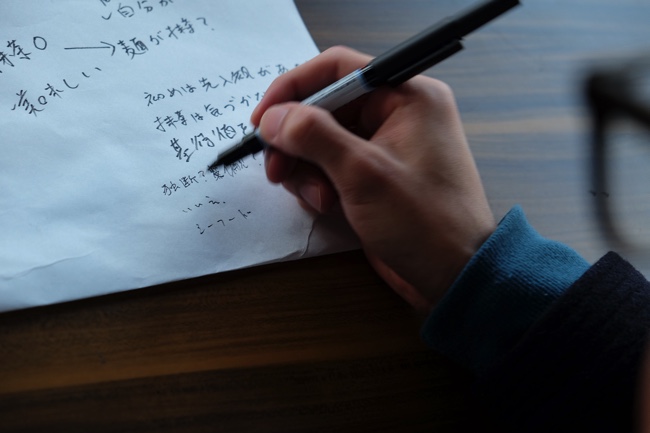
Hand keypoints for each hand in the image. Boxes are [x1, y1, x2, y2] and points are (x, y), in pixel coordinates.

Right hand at [250, 46, 495, 312]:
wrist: (453, 277)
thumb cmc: (423, 222)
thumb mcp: (363, 174)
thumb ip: (313, 137)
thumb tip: (271, 117)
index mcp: (407, 96)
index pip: (337, 69)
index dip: (293, 89)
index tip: (261, 119)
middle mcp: (396, 114)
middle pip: (324, 108)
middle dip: (296, 140)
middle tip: (277, 170)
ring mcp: (384, 148)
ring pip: (322, 141)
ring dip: (307, 169)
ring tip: (319, 199)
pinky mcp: (374, 177)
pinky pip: (331, 167)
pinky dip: (320, 185)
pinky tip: (328, 207)